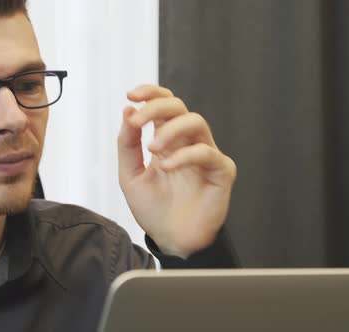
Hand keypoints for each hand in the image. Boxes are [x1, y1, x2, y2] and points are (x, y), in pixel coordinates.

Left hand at [118, 85, 236, 257]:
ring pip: (195, 121)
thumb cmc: (153, 209)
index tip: (131, 95)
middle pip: (178, 106)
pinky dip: (184, 156)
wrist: (170, 240)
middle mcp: (187, 142)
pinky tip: (167, 168)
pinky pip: (206, 152)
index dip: (150, 93)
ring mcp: (205, 154)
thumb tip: (128, 111)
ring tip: (153, 149)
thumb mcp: (130, 175)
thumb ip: (127, 144)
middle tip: (137, 121)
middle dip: (155, 107)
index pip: (163, 105)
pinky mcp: (221, 171)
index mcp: (166, 140)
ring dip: (170, 129)